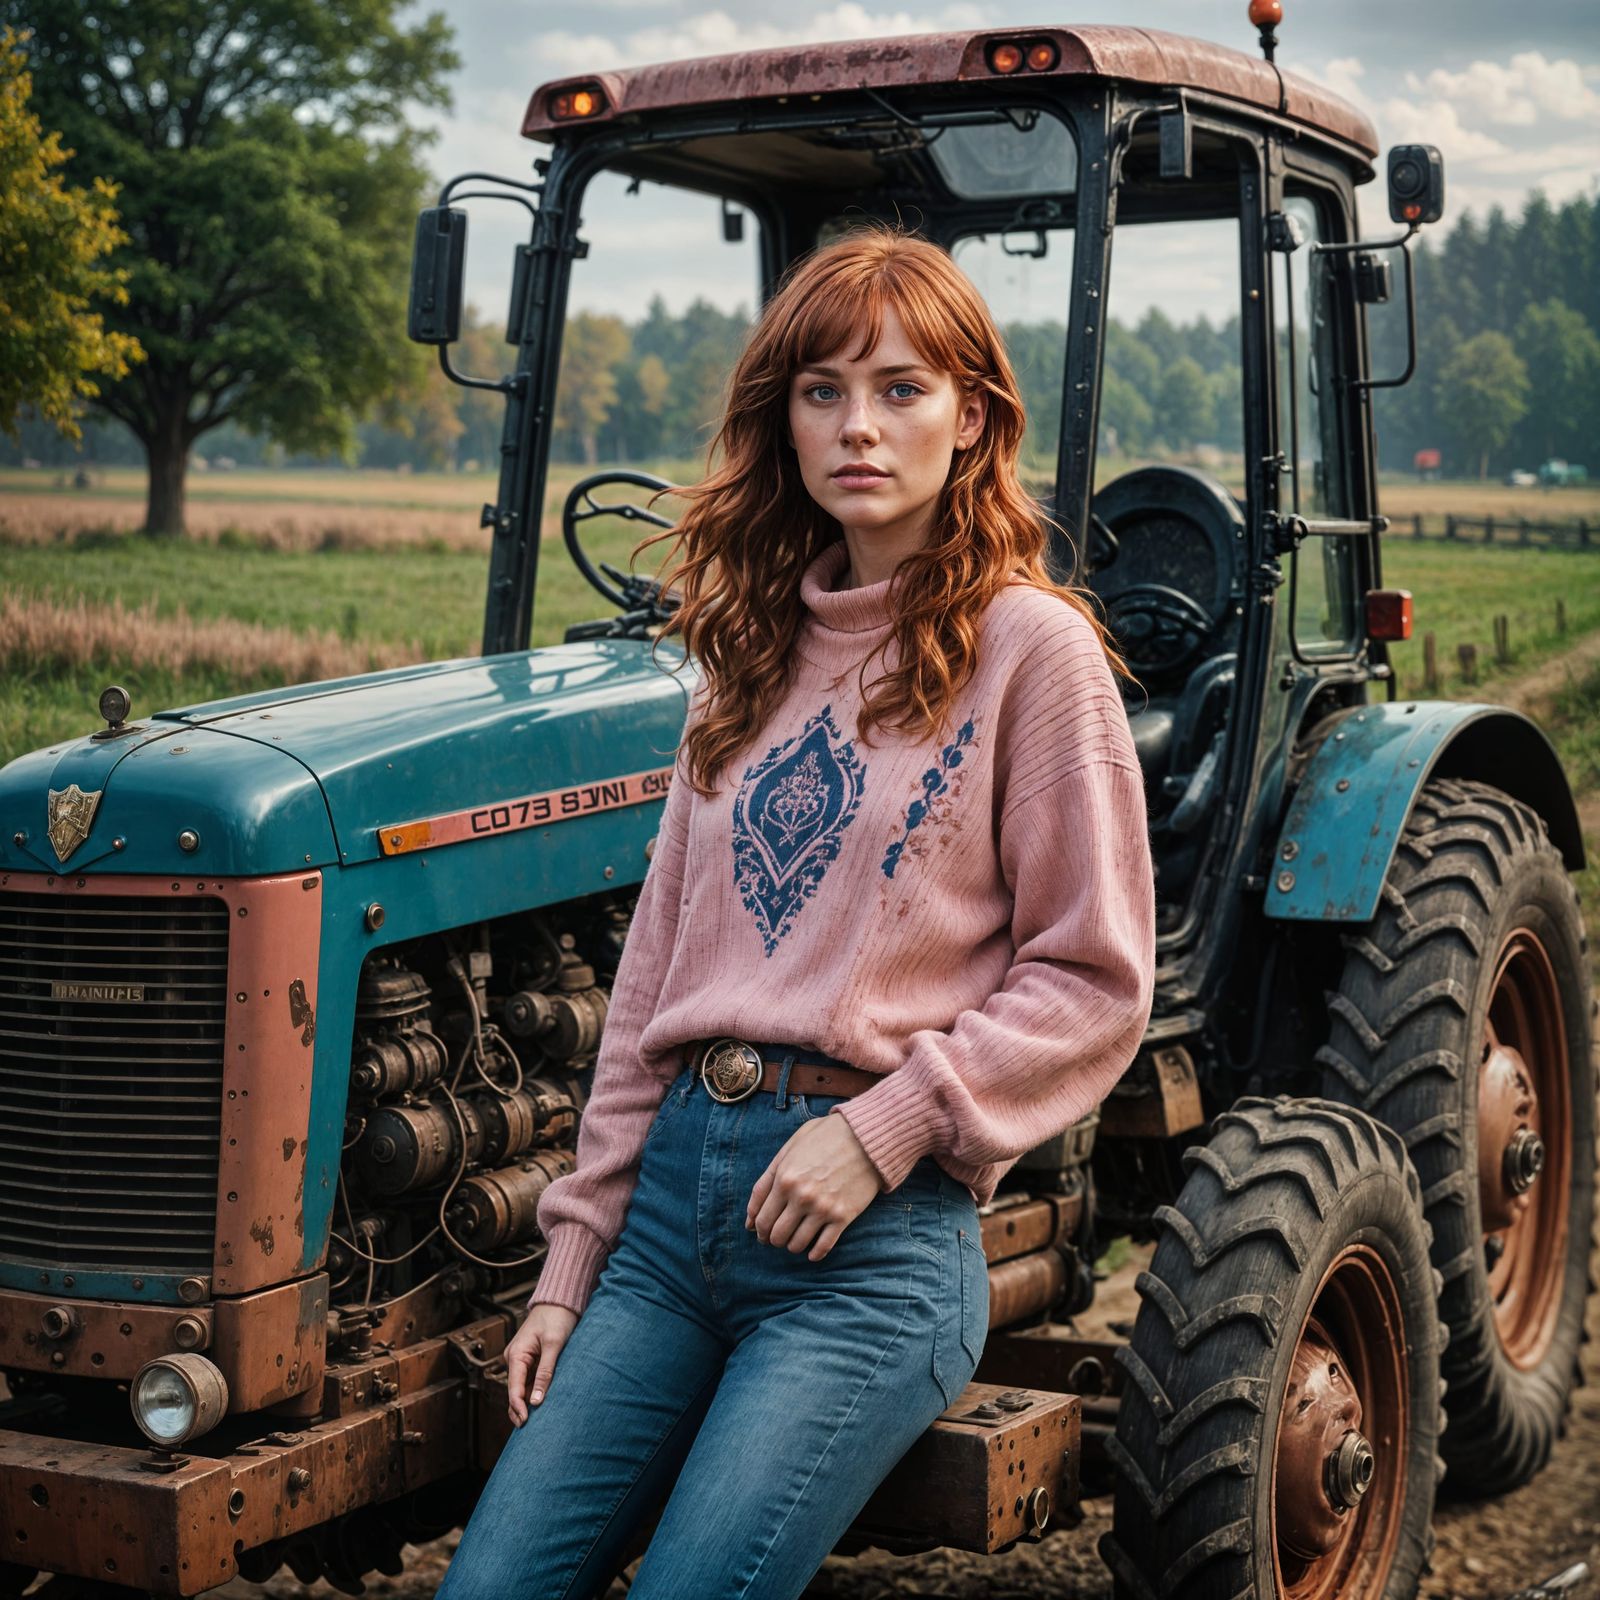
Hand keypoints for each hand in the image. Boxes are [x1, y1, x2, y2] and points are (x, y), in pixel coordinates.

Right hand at [505, 1302, 579, 1426]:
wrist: (561, 1299)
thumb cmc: (557, 1317)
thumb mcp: (554, 1345)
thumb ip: (546, 1372)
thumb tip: (537, 1401)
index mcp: (516, 1354)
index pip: (514, 1387)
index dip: (518, 1406)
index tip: (525, 1422)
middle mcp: (515, 1358)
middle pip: (515, 1390)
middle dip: (519, 1409)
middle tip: (526, 1429)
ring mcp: (523, 1359)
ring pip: (522, 1386)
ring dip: (526, 1402)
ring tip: (533, 1423)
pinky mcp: (532, 1358)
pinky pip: (530, 1379)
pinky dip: (533, 1392)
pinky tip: (539, 1405)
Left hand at [745, 1110, 883, 1260]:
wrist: (866, 1136)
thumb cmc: (825, 1138)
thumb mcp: (789, 1149)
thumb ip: (766, 1180)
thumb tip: (749, 1219)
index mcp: (784, 1178)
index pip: (762, 1220)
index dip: (759, 1231)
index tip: (762, 1233)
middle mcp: (801, 1196)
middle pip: (777, 1235)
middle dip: (774, 1240)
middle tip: (778, 1237)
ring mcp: (822, 1208)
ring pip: (797, 1244)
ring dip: (793, 1245)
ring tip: (796, 1239)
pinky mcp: (843, 1216)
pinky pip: (823, 1247)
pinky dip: (815, 1254)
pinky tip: (813, 1251)